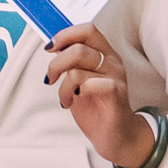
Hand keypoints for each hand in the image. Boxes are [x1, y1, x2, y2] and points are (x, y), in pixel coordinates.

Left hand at [42, 23, 155, 167]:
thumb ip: (71, 62)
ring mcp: (116, 77)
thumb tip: (53, 47)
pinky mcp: (115, 94)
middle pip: (78, 48)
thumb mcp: (79, 79)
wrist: (116, 136)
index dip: (65, 35)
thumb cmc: (97, 107)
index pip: (87, 30)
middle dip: (56, 64)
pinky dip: (72, 93)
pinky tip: (73, 102)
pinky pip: (88, 84)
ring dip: (62, 85)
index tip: (50, 48)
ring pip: (78, 68)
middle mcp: (112, 62)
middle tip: (51, 79)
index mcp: (105, 54)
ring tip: (65, 98)